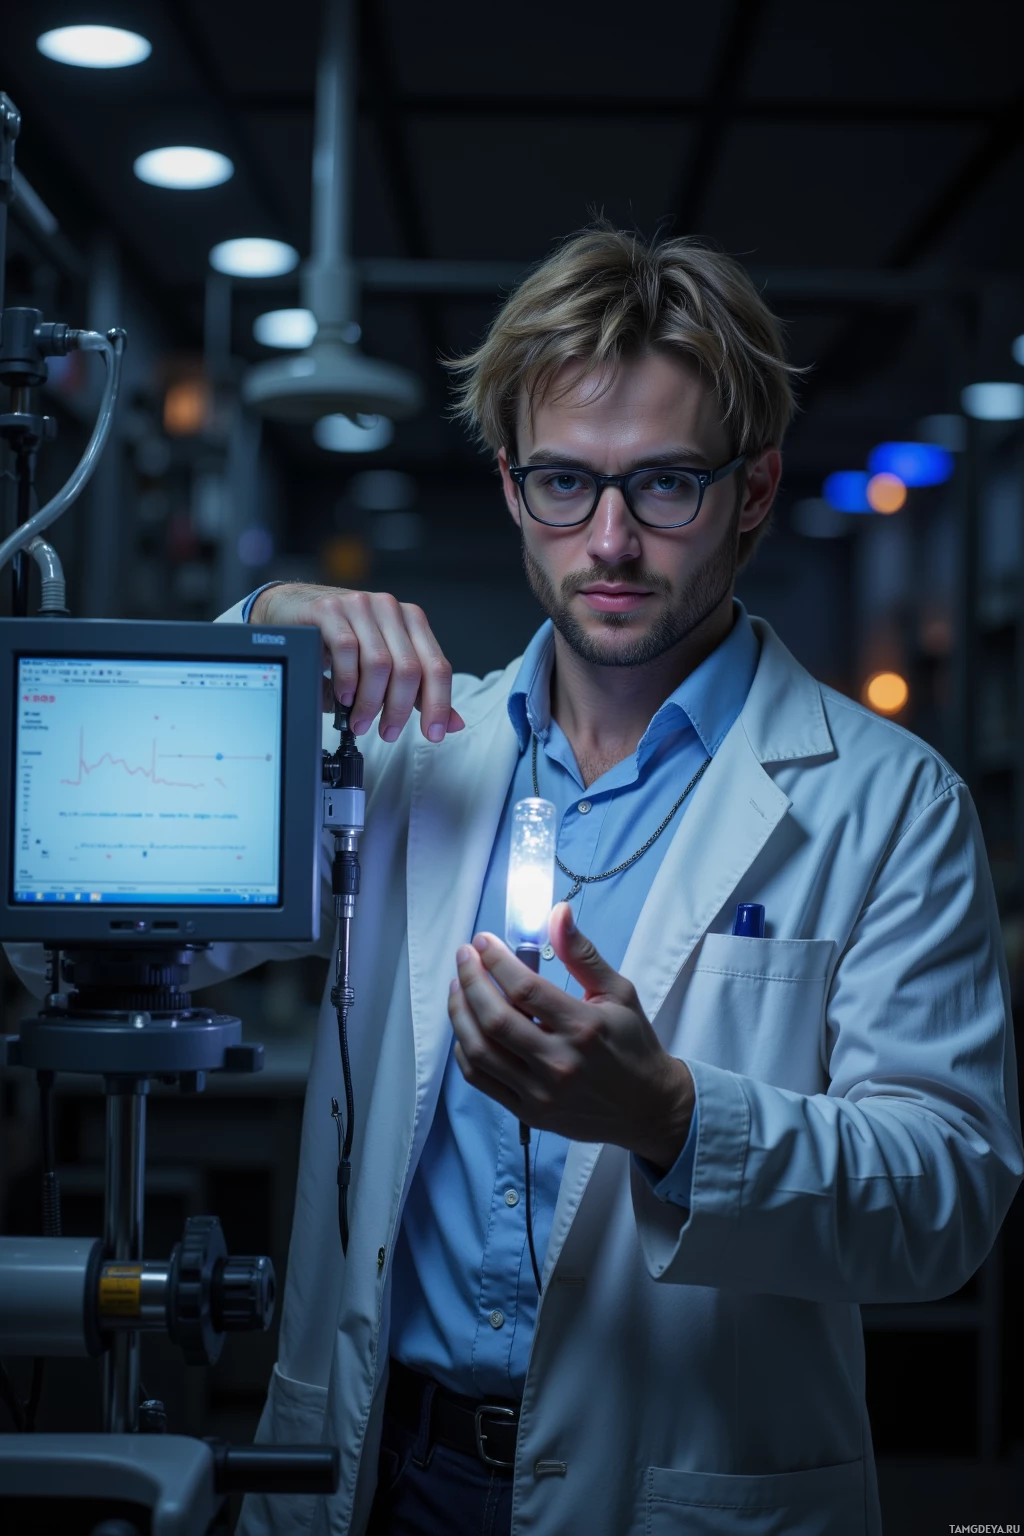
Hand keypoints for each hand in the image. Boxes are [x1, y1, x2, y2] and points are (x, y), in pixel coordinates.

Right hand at [251, 582, 463, 742]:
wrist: (293, 609)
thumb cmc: (340, 638)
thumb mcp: (384, 663)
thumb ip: (418, 692)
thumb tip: (452, 723)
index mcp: (411, 621)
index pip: (437, 666)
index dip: (439, 704)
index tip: (433, 734)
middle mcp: (390, 609)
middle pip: (409, 669)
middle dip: (399, 709)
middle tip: (387, 732)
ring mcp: (360, 606)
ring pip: (379, 663)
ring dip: (370, 702)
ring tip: (360, 721)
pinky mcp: (330, 610)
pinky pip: (346, 650)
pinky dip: (347, 681)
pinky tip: (343, 697)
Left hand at [448, 903, 693, 1168]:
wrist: (648, 1108)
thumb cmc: (633, 1045)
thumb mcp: (619, 992)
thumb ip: (582, 954)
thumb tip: (558, 913)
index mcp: (584, 1028)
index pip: (525, 988)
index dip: (496, 960)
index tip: (483, 941)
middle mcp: (559, 1062)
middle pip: (495, 1018)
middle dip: (470, 980)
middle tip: (464, 956)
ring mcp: (541, 1092)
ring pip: (480, 1050)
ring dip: (460, 1013)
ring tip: (458, 986)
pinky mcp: (529, 1112)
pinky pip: (481, 1079)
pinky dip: (465, 1049)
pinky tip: (466, 1026)